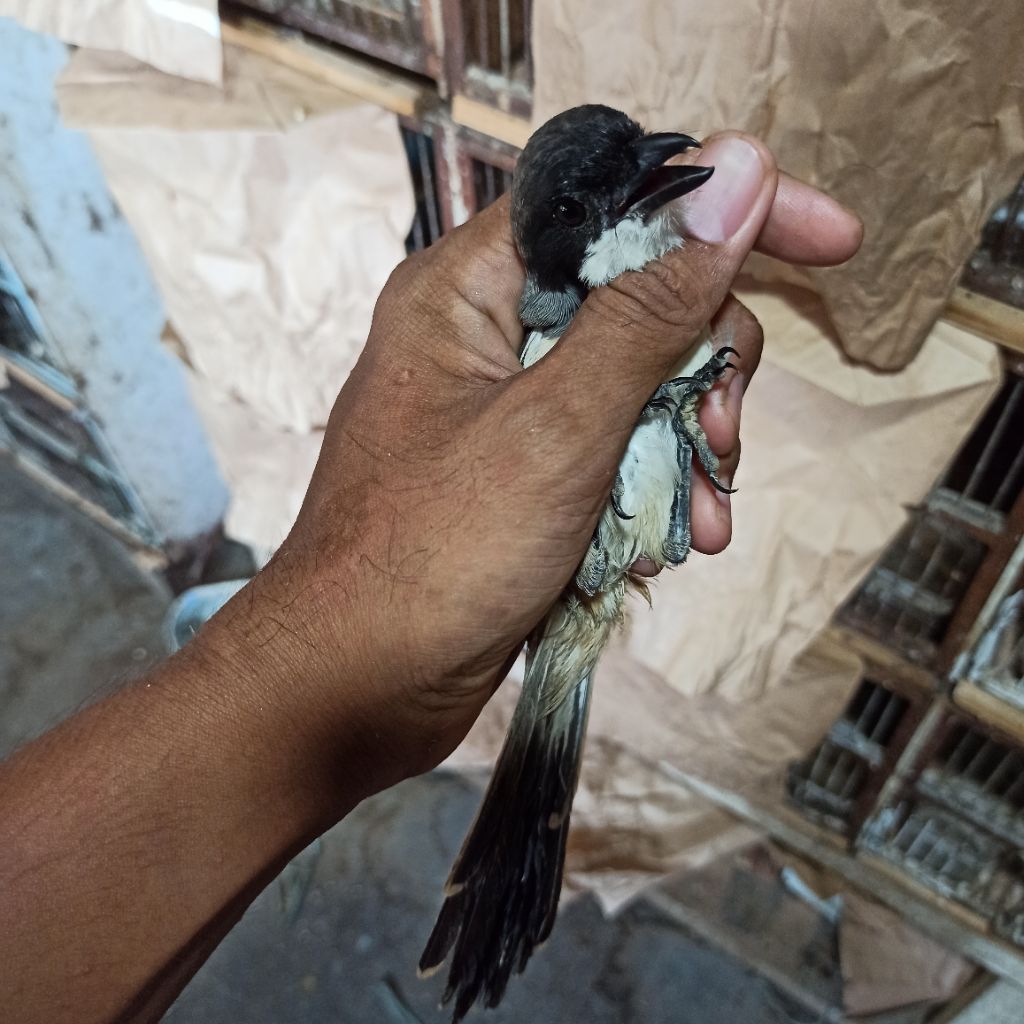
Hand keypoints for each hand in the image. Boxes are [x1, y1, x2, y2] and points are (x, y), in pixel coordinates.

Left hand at [206, 132, 861, 798]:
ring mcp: (508, 412)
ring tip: (699, 524)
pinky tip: (659, 552)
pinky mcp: (525, 478)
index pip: (614, 203)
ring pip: (640, 388)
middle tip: (724, 439)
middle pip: (642, 301)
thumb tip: (738, 179)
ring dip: (687, 451)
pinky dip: (651, 496)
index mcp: (469, 290)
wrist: (354, 688)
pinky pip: (615, 456)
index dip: (722, 211)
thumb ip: (648, 310)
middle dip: (705, 371)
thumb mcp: (556, 428)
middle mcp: (487, 337)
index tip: (827, 240)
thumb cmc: (429, 558)